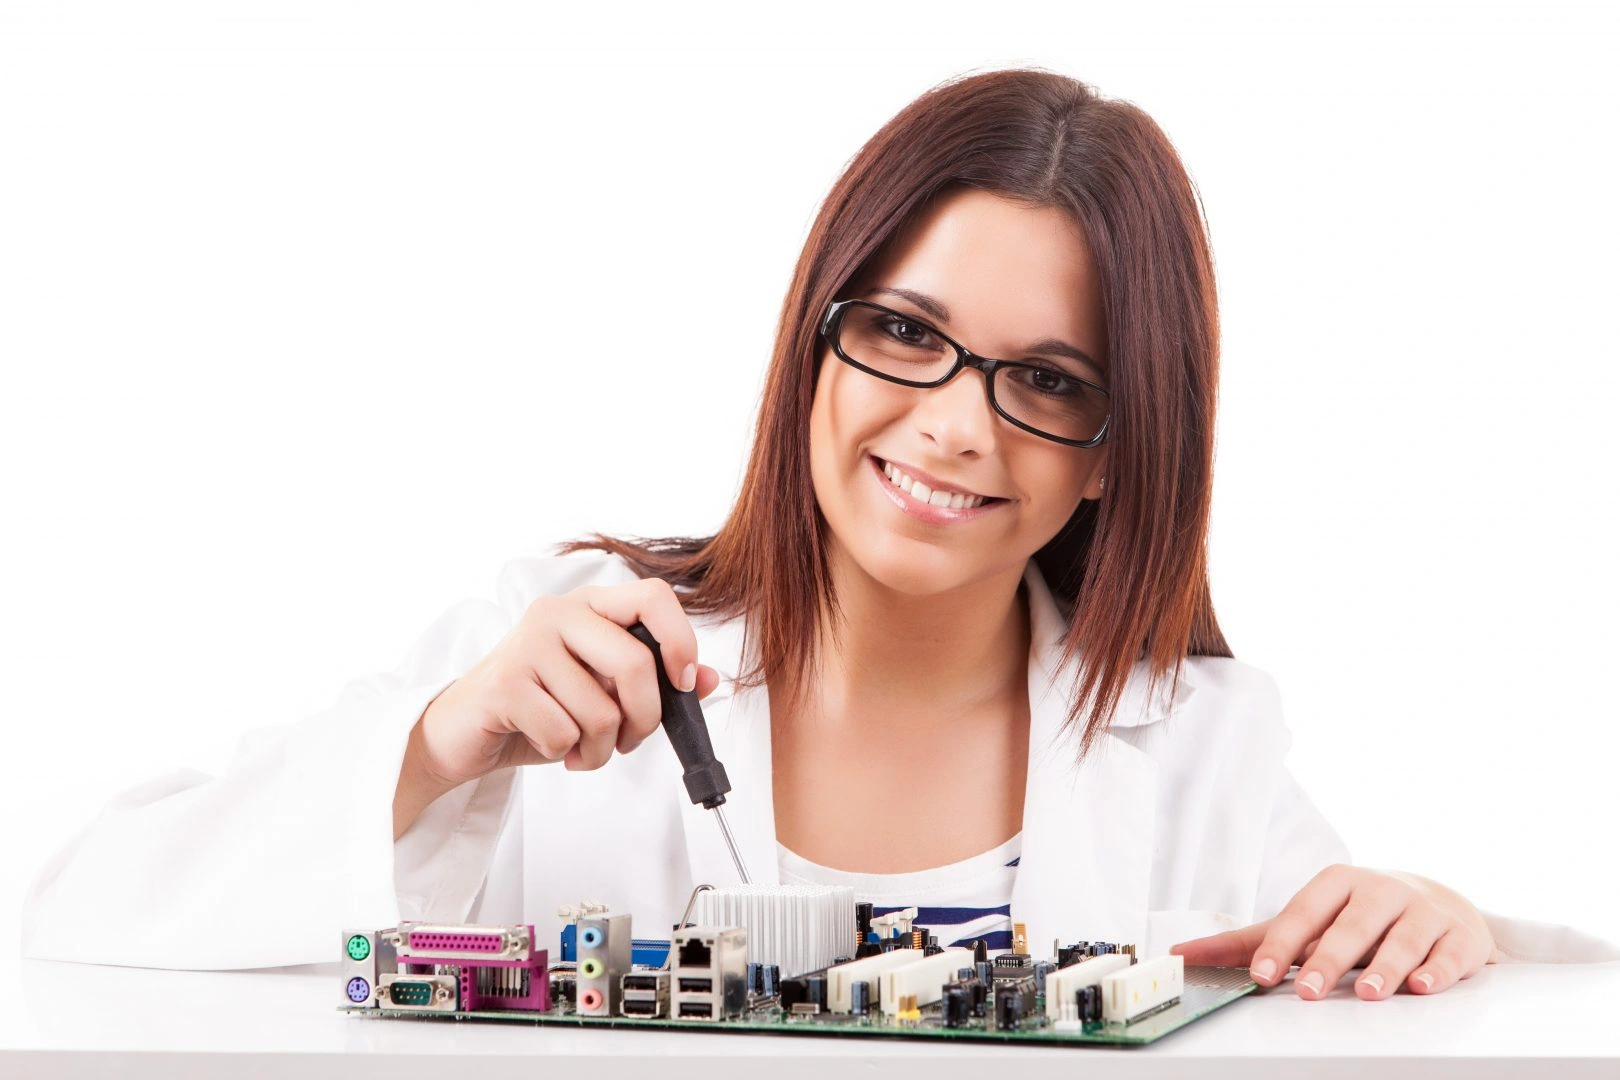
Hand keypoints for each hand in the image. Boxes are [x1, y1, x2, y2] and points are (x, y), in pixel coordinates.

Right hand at [393, 575, 721, 844]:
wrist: (464, 733)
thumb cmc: (539, 708)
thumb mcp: (604, 693)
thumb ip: (656, 682)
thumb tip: (710, 679)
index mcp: (590, 606)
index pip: (654, 596)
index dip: (680, 640)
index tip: (683, 683)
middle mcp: (559, 613)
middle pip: (635, 662)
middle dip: (643, 719)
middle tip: (627, 740)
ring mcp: (528, 644)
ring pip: (601, 709)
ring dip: (600, 748)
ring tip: (580, 748)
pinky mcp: (505, 683)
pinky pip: (564, 732)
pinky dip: (565, 753)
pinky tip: (551, 746)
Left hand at [1168, 864, 1500, 999]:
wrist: (1438, 901)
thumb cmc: (1358, 915)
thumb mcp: (1309, 921)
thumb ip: (1250, 940)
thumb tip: (1181, 952)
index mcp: (1337, 883)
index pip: (1302, 913)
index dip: (1280, 944)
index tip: (1260, 975)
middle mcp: (1380, 891)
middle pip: (1351, 926)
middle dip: (1329, 959)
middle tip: (1308, 990)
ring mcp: (1423, 912)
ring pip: (1403, 939)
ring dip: (1386, 967)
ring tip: (1367, 994)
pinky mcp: (1460, 936)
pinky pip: (1450, 953)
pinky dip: (1439, 970)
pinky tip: (1424, 987)